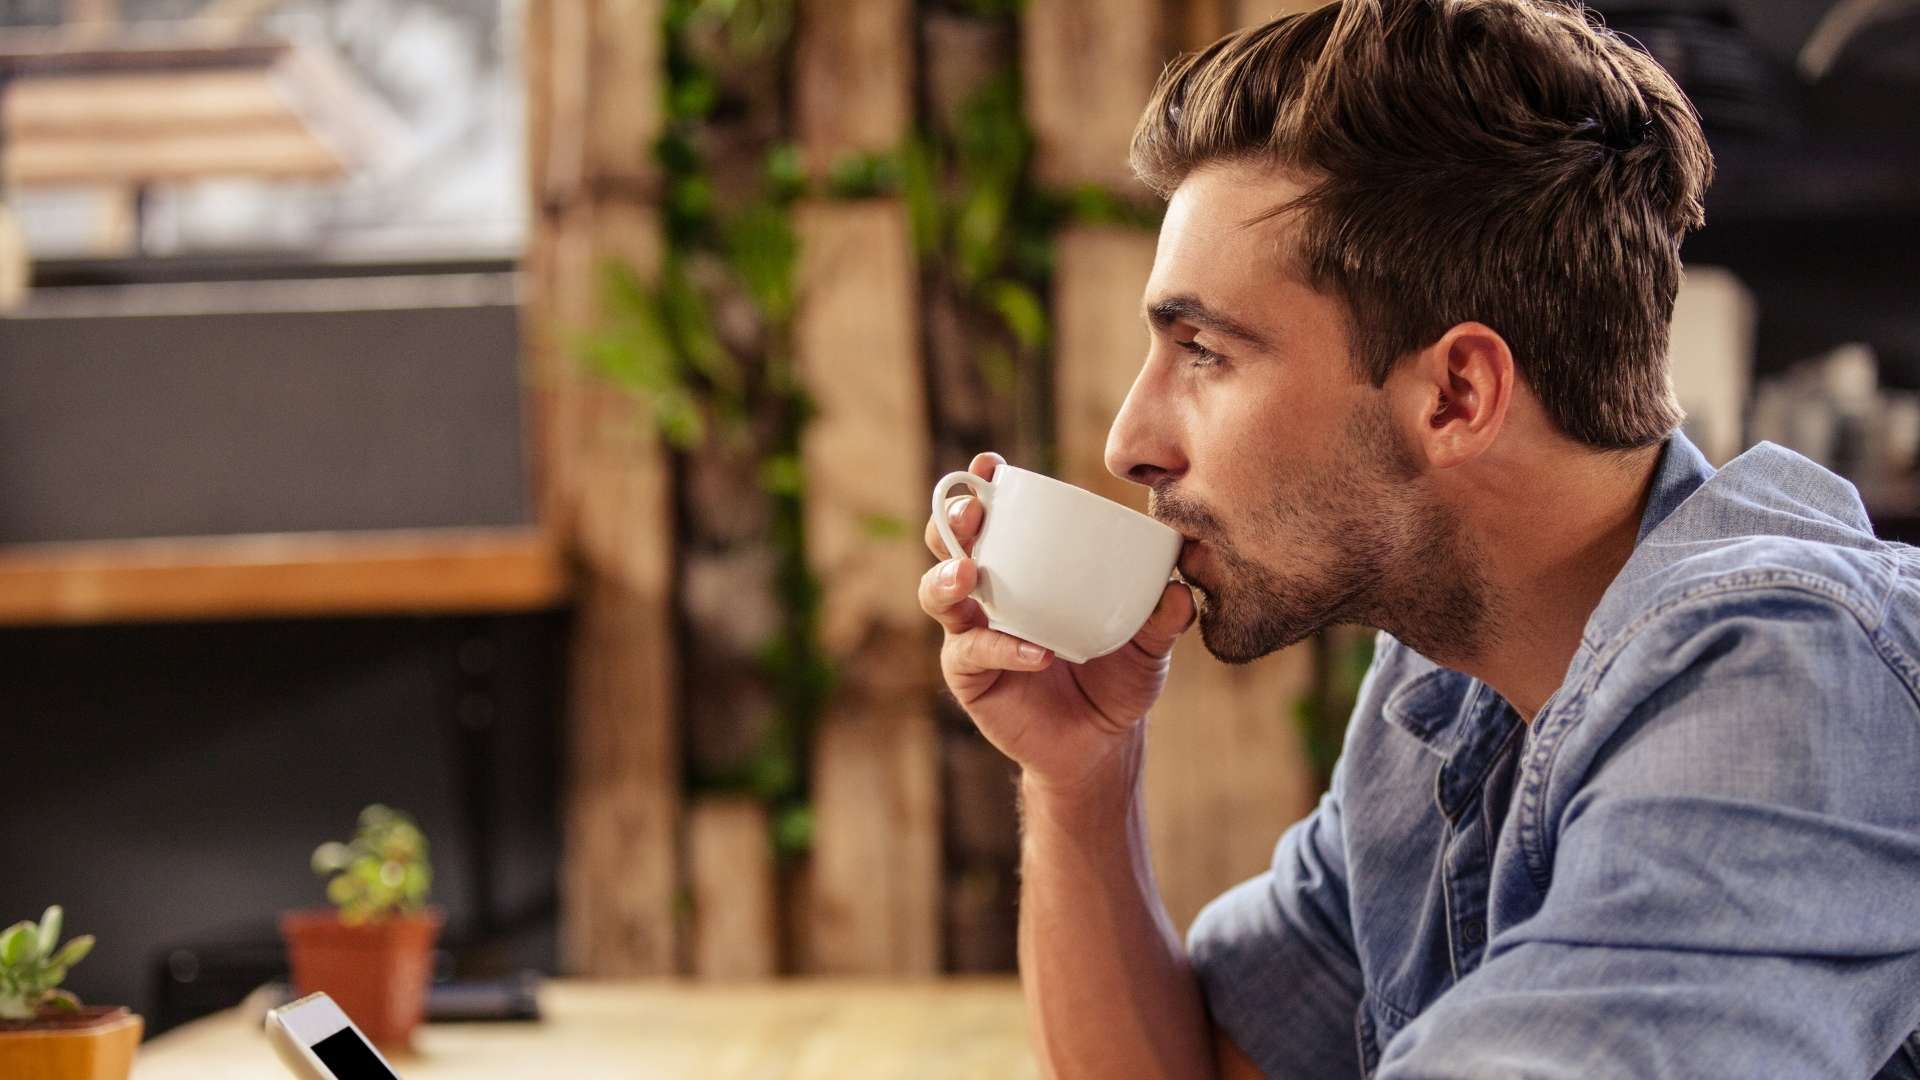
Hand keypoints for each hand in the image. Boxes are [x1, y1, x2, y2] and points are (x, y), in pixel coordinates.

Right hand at [920, 452, 1195, 793]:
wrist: (1104, 743)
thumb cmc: (1120, 677)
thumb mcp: (1151, 642)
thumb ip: (1164, 614)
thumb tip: (1182, 586)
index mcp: (1024, 567)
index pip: (995, 517)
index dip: (983, 486)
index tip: (990, 467)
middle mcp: (989, 593)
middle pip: (950, 543)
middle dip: (952, 520)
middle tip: (972, 511)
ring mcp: (973, 632)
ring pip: (938, 594)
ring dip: (947, 577)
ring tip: (968, 574)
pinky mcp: (970, 677)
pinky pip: (973, 652)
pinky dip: (1004, 648)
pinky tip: (1038, 652)